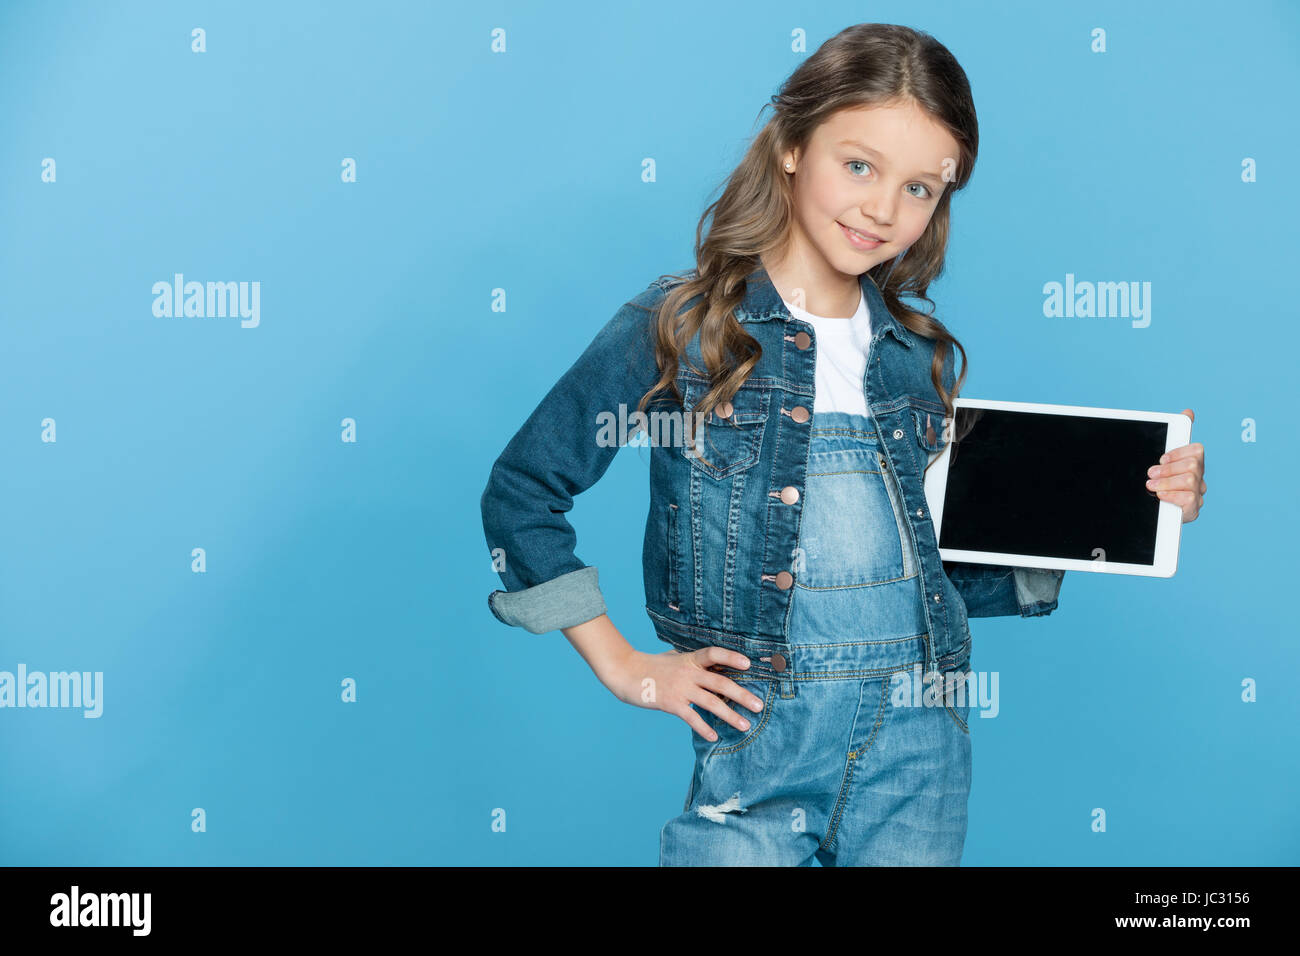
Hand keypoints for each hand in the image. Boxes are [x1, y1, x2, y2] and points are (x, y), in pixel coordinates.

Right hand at [601, 646, 765, 740]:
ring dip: (730, 715)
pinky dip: (704, 727)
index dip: (732, 657)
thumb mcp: (675, 658)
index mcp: (691, 659)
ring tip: (745, 725)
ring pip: (711, 702)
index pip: (715, 654)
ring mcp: (680, 688)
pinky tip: (715, 736)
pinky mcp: (671, 703)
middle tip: (759, 706)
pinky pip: (692, 717)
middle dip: (742, 695)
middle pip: (721, 683)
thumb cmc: (652, 666)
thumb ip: (693, 662)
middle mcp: (688, 672)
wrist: (626, 673)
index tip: (748, 664)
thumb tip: (713, 664)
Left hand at [1145, 408, 1204, 522]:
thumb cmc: (1155, 481)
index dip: (1178, 453)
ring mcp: (1197, 494)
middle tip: (1151, 474)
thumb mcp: (1159, 460)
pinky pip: (1189, 498)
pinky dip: (1172, 495)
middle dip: (1168, 469)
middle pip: (1193, 465)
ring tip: (1151, 486)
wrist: (1147, 510)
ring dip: (1166, 482)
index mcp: (1192, 463)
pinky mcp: (1193, 510)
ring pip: (1190, 480)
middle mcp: (1198, 478)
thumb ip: (1173, 436)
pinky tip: (1161, 496)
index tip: (1161, 458)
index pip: (1197, 450)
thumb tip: (1189, 412)